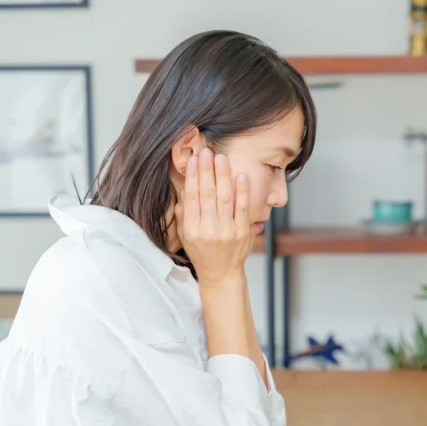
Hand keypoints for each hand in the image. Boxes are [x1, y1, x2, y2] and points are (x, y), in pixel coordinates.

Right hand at [175, 147, 254, 285]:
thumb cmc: (201, 252)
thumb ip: (184, 213)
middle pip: (207, 194)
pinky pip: (242, 208)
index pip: (192, 197)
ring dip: (223, 176)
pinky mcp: (242, 232)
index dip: (193, 177)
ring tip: (221, 158)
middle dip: (207, 171)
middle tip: (207, 152)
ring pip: (224, 198)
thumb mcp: (186, 235)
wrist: (221, 273)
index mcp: (192, 229)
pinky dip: (242, 192)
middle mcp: (209, 229)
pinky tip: (241, 176)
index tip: (194, 160)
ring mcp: (227, 231)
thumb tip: (185, 188)